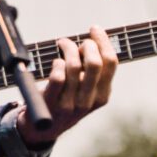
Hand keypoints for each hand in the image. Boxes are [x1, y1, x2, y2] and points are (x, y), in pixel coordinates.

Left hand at [16, 25, 117, 146]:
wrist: (45, 127)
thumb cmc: (67, 98)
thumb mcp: (86, 89)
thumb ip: (92, 69)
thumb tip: (92, 39)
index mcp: (103, 95)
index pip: (111, 63)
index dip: (103, 41)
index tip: (95, 28)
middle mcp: (90, 101)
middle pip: (94, 63)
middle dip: (86, 44)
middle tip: (77, 41)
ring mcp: (71, 104)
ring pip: (73, 66)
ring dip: (67, 48)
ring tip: (62, 44)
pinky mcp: (52, 103)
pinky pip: (57, 76)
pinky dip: (56, 63)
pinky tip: (56, 62)